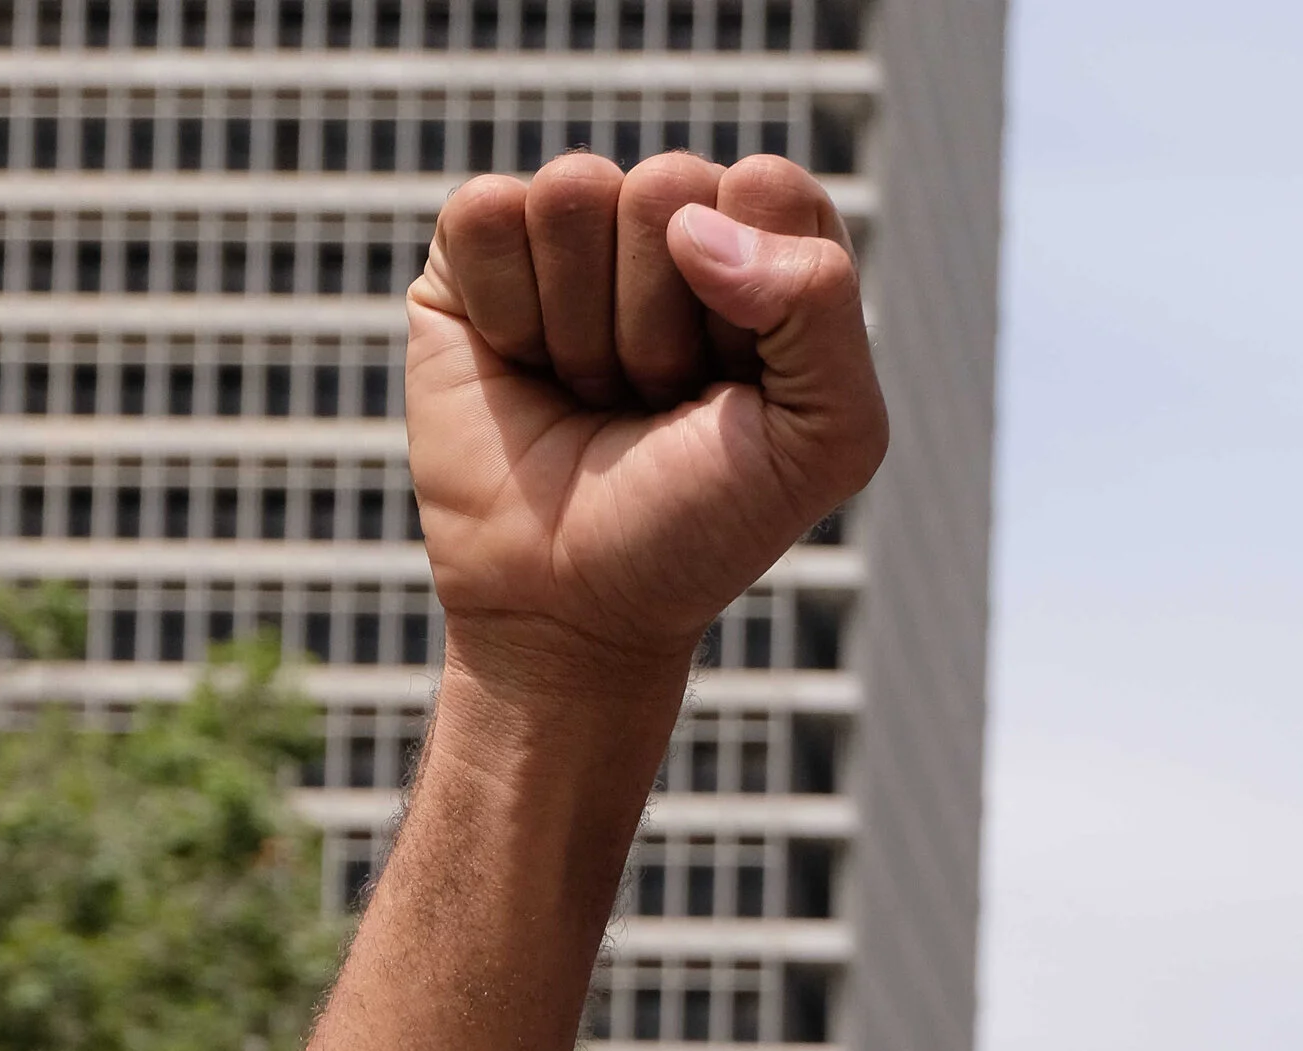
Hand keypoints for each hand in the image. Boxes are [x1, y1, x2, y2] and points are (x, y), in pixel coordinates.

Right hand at [407, 152, 889, 696]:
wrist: (573, 611)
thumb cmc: (701, 529)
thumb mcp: (825, 440)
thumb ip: (823, 303)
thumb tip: (693, 222)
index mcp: (766, 252)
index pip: (767, 186)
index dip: (751, 298)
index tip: (734, 391)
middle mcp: (670, 227)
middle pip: (667, 188)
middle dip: (659, 325)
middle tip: (652, 405)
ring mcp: (572, 233)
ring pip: (572, 192)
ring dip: (583, 330)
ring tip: (591, 396)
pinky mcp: (477, 252)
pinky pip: (487, 213)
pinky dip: (506, 313)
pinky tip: (522, 371)